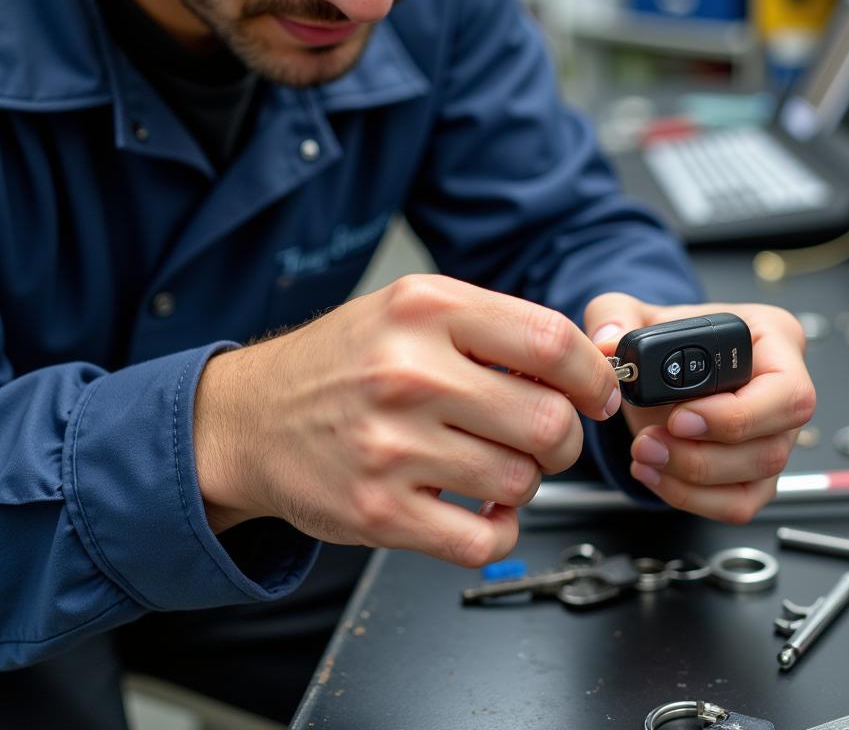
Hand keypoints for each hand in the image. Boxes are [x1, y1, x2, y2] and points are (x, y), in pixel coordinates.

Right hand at [193, 275, 620, 566]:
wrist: (251, 418)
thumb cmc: (340, 363)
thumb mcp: (410, 311)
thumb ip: (493, 327)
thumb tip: (584, 363)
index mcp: (425, 310)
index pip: (550, 340)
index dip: (593, 376)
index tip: (597, 393)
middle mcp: (409, 372)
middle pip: (548, 421)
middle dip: (564, 438)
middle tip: (545, 437)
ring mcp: (391, 446)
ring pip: (522, 481)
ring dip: (526, 481)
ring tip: (495, 466)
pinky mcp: (379, 510)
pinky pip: (483, 538)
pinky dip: (499, 529)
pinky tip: (481, 509)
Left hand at [585, 295, 814, 522]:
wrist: (660, 369)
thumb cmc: (669, 338)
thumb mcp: (635, 314)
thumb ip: (614, 316)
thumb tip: (607, 343)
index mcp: (774, 340)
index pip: (787, 390)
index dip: (735, 414)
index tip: (677, 417)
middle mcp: (783, 392)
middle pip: (773, 446)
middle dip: (706, 455)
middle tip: (651, 442)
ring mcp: (774, 438)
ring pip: (756, 480)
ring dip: (692, 478)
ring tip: (644, 454)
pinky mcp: (754, 474)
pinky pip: (738, 504)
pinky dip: (692, 497)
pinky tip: (656, 474)